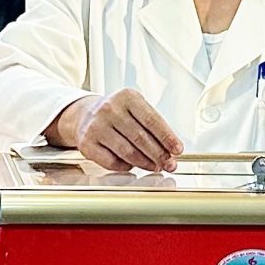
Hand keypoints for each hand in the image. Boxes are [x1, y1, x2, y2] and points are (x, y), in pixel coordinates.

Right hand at [65, 89, 180, 171]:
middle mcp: (109, 109)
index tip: (178, 149)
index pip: (151, 120)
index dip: (167, 137)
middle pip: (140, 138)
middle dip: (159, 154)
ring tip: (155, 166)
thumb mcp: (136, 109)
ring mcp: (96, 126)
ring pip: (127, 152)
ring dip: (145, 163)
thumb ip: (152, 126)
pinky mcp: (86, 143)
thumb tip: (170, 150)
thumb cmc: (118, 113)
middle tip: (170, 164)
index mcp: (127, 97)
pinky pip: (112, 162)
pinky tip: (132, 165)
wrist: (86, 114)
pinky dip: (126, 166)